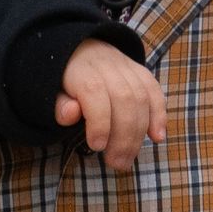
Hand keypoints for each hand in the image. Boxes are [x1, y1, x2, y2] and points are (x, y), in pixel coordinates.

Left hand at [55, 43, 164, 173]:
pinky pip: (155, 92)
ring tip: (128, 158)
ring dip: (139, 133)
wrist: (82, 49)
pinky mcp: (142, 72)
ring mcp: (128, 67)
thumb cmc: (66, 81)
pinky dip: (159, 115)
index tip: (97, 146)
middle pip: (124, 98)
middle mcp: (107, 65)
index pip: (95, 93)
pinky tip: (157, 137)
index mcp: (82, 70)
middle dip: (123, 136)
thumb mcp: (53, 92)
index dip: (99, 122)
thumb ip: (60, 105)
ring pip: (142, 97)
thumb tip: (70, 114)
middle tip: (117, 163)